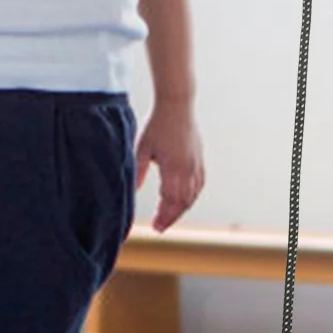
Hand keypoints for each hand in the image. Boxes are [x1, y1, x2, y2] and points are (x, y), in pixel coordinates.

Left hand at [136, 97, 204, 230]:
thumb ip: (138, 171)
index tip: (155, 226)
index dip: (164, 216)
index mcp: (173, 167)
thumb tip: (132, 192)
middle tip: (160, 227)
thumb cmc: (157, 125)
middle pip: (183, 202)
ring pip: (193, 195)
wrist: (177, 105)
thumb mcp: (142, 148)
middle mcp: (188, 168)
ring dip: (181, 208)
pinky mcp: (200, 159)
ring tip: (169, 217)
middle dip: (171, 216)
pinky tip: (184, 201)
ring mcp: (196, 164)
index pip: (170, 200)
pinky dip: (192, 196)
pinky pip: (200, 184)